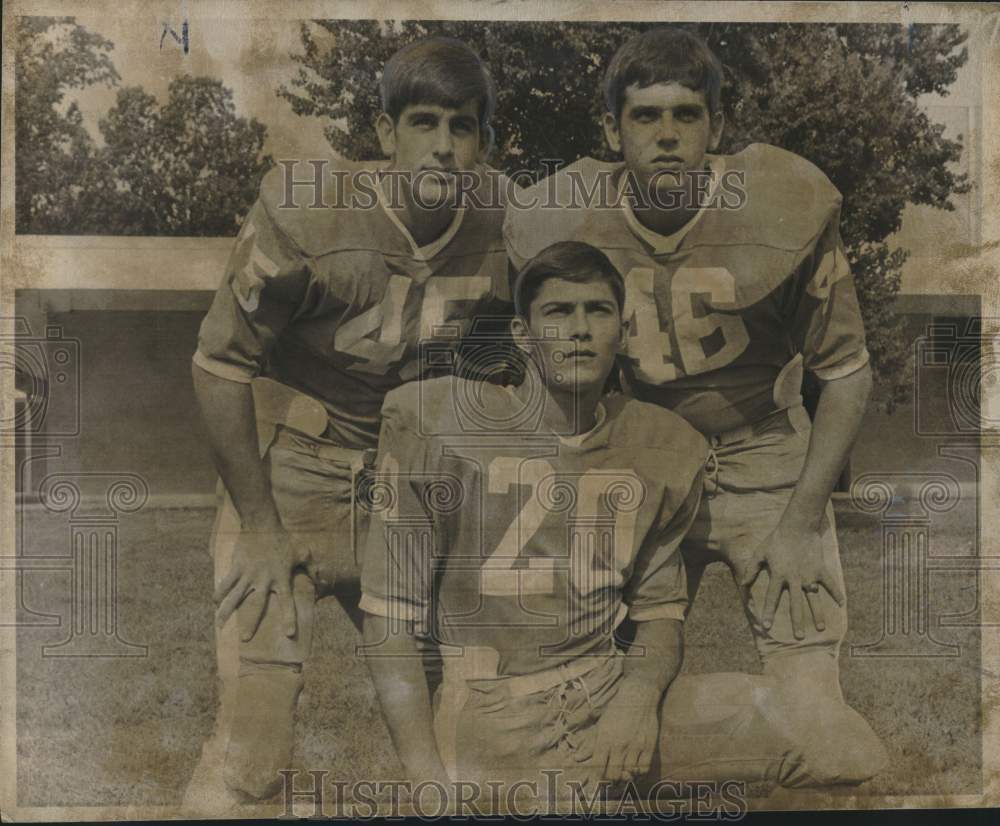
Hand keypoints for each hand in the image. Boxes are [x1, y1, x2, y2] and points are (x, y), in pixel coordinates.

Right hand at [214, 525, 305, 641]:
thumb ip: (311, 566)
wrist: (263, 524)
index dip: (288, 618)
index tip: (288, 634)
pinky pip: (226, 582)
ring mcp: (248, 573)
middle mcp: (264, 579)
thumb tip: (321, 578)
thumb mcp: (302, 552)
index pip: (287, 602)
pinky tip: (214, 602)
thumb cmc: (284, 539)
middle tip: (245, 639)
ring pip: (236, 596)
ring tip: (219, 625)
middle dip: (251, 622)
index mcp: (281, 578)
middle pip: (257, 605)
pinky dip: (220, 592)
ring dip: (227, 610)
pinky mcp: (237, 566)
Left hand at [582, 678, 660, 785]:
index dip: (597, 778)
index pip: (598, 768)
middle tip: (611, 781)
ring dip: (624, 778)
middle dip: (611, 781)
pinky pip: (643, 769)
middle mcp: (619, 745)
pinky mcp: (648, 746)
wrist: (639, 695)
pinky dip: (638, 774)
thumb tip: (577, 759)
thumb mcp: (601, 724)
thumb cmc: (617, 709)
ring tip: (622, 777)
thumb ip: (590, 744)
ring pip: (628, 774)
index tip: (598, 780)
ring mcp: (635, 746)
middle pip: (613, 775)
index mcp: (604, 739)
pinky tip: (635, 770)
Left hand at [740, 515, 845, 639]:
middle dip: (796, 622)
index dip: (769, 613)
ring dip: (817, 614)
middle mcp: (794, 579)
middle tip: (798, 637)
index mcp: (778, 575)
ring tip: (820, 629)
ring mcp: (809, 575)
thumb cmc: (776, 539)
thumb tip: (741, 584)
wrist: (797, 526)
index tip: (767, 627)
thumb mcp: (760, 553)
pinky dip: (836, 592)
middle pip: (795, 604)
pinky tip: (841, 604)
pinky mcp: (820, 569)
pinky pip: (830, 583)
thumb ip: (751, 569)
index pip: (772, 598)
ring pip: (814, 598)